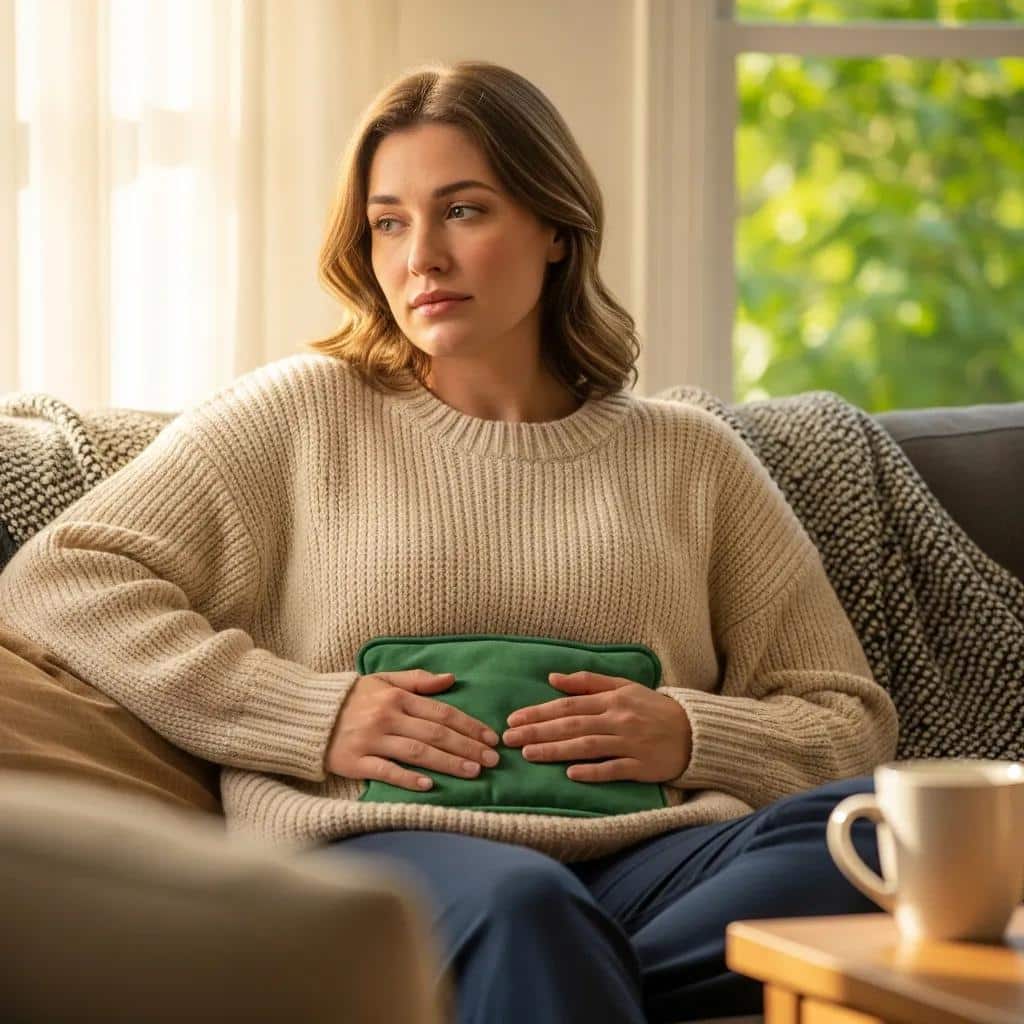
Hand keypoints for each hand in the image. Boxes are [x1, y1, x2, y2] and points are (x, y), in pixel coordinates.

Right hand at [325, 670, 500, 791]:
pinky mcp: (355, 762)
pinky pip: (386, 771)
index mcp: (396, 697)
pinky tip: (429, 785)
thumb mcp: (383, 680)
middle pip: (435, 734)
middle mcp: (387, 717)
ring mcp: (371, 741)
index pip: (441, 712)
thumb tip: (451, 678)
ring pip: (417, 753)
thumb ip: (417, 680)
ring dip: (448, 763)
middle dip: (467, 747)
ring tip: (473, 771)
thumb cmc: (352, 698)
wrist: (307, 715)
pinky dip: (407, 778)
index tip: (490, 737)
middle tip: (492, 760)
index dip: (469, 725)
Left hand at [502, 671, 691, 782]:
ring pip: (587, 746)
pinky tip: (571, 774)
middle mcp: (618, 720)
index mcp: (612, 700)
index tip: (513, 719)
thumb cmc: (653, 708)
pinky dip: (593, 771)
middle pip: (572, 725)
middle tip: (509, 739)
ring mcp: (630, 743)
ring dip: (556, 751)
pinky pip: (614, 769)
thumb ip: (588, 682)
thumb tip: (553, 678)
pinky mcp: (642, 766)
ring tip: (529, 754)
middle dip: (538, 732)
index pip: (569, 705)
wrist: (695, 732)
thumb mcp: (624, 687)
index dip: (539, 712)